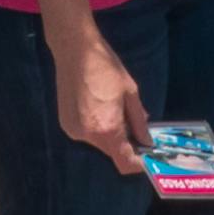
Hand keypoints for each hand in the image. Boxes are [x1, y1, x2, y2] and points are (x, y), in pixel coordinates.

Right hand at [56, 32, 150, 175]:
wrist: (75, 50)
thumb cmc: (106, 68)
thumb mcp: (130, 93)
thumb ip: (138, 121)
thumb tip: (146, 141)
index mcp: (107, 129)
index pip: (124, 163)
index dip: (138, 164)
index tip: (147, 156)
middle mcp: (88, 136)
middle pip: (112, 153)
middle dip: (125, 145)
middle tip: (135, 129)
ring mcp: (73, 131)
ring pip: (99, 144)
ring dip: (110, 135)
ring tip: (115, 111)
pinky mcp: (66, 124)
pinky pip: (87, 134)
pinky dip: (96, 128)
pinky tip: (98, 107)